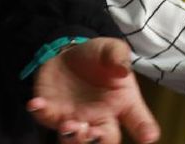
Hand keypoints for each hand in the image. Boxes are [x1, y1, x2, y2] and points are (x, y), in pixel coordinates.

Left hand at [27, 38, 159, 143]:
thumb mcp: (112, 48)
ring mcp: (75, 118)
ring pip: (74, 139)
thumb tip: (123, 70)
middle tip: (95, 132)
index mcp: (122, 102)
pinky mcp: (51, 113)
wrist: (68, 54)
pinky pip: (45, 118)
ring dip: (72, 137)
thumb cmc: (98, 56)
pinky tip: (36, 104)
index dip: (145, 131)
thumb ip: (119, 56)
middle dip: (100, 141)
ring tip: (70, 125)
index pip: (137, 120)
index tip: (148, 138)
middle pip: (106, 139)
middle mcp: (100, 116)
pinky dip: (41, 113)